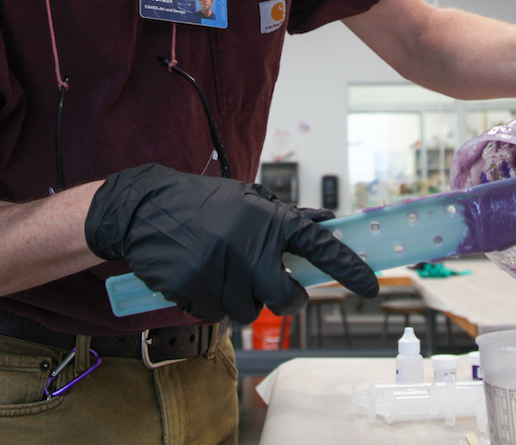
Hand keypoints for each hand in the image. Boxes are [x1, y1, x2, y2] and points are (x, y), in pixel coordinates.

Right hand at [85, 164, 378, 323]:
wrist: (145, 206)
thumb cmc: (201, 204)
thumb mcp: (246, 200)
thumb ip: (284, 218)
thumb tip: (325, 223)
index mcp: (268, 219)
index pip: (318, 246)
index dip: (347, 268)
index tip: (370, 286)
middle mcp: (249, 243)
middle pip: (283, 299)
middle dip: (281, 300)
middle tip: (265, 286)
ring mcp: (220, 266)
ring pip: (246, 311)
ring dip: (237, 299)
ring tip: (218, 269)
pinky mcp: (193, 284)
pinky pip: (213, 314)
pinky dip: (208, 302)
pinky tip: (196, 274)